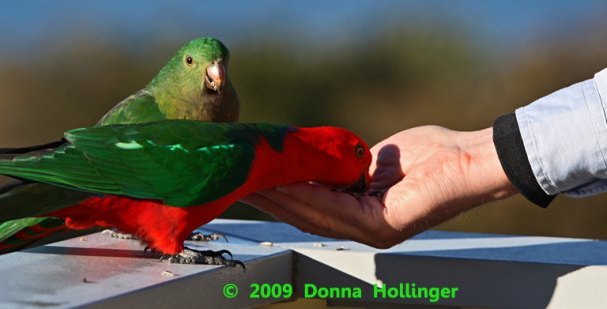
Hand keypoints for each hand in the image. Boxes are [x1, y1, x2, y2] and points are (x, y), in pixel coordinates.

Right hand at [241, 126, 517, 247]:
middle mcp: (364, 229)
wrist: (470, 159)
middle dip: (269, 197)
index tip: (250, 176)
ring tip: (251, 180)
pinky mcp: (381, 225)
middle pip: (305, 215)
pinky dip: (305, 195)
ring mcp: (372, 231)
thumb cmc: (433, 155)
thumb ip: (345, 166)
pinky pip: (334, 209)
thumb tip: (313, 160)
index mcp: (362, 214)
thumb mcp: (375, 159)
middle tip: (238, 179)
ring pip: (314, 215)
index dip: (279, 194)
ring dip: (279, 197)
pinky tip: (283, 182)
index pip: (312, 207)